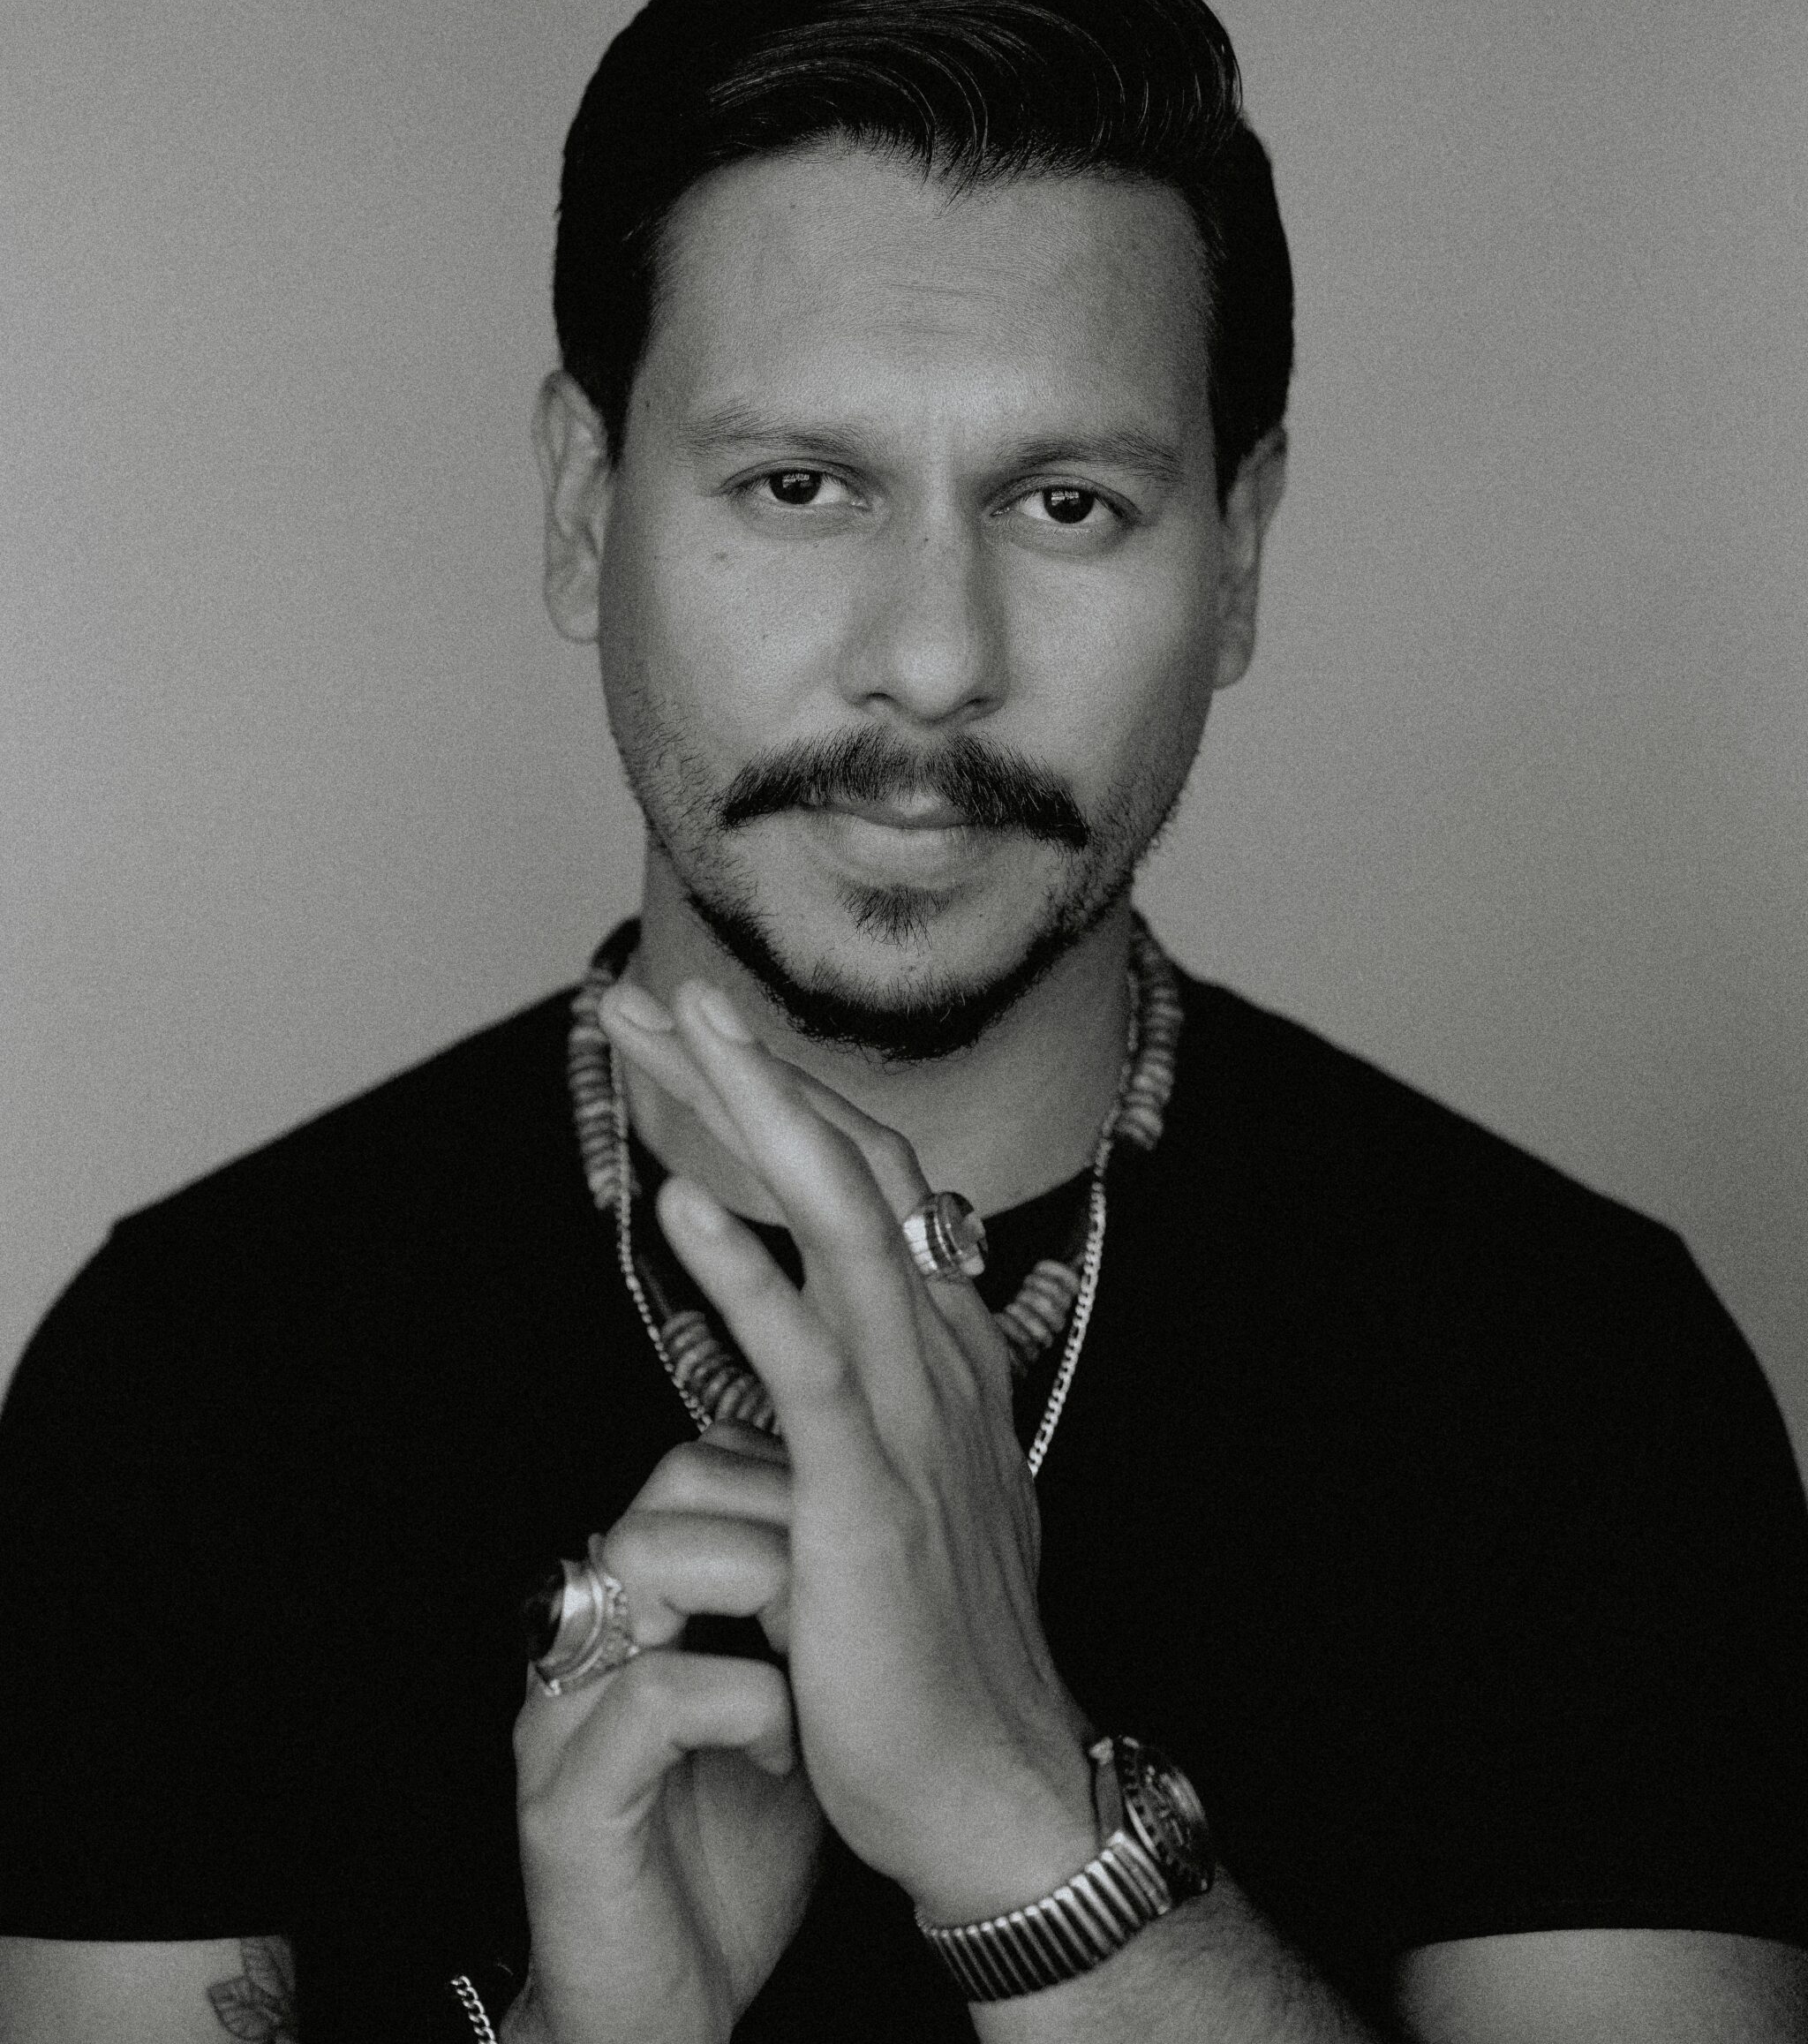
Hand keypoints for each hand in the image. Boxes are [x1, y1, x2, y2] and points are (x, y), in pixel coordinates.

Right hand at [511, 1423, 822, 2043]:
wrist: (664, 2019)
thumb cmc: (728, 1871)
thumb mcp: (791, 1722)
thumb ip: (806, 1633)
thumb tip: (882, 1547)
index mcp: (634, 1618)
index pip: (693, 1472)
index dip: (787, 1483)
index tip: (860, 1538)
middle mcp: (585, 1646)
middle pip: (667, 1493)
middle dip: (782, 1519)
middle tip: (848, 1587)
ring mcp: (563, 1718)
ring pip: (646, 1566)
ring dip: (764, 1594)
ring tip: (819, 1656)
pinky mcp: (567, 1801)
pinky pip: (655, 1697)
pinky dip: (745, 1703)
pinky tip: (787, 1748)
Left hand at [599, 979, 1098, 1926]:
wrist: (993, 1783)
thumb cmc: (939, 1648)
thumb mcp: (917, 1491)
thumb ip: (887, 1396)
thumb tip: (845, 1338)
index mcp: (942, 1351)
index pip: (865, 1184)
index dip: (781, 1101)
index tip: (697, 1044)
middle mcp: (937, 1355)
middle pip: (848, 1169)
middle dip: (751, 1072)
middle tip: (660, 995)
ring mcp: (911, 1413)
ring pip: (840, 1223)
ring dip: (756, 1116)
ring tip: (682, 1033)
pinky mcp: (868, 1489)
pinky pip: (803, 1360)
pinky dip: (746, 1274)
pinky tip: (682, 1209)